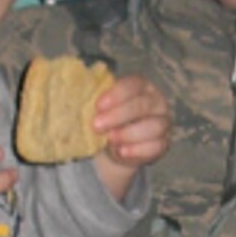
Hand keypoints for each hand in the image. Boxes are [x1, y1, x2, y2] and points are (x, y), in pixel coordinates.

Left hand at [91, 75, 172, 200]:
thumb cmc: (105, 117)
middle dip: (119, 115)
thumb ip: (90, 97)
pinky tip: (122, 152)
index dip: (117, 94)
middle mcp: (156, 102)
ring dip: (129, 133)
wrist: (113, 144)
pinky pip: (156, 146)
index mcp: (140, 86)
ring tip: (110, 139)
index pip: (134, 84)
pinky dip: (138, 150)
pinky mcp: (163, 144)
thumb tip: (72, 92)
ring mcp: (162, 123)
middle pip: (143, 105)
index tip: (98, 106)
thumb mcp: (97, 106)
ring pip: (154, 126)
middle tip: (97, 126)